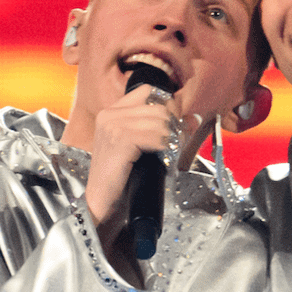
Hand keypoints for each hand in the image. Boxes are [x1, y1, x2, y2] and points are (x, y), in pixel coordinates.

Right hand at [86, 85, 187, 228]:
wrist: (100, 199)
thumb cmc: (118, 175)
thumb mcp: (136, 145)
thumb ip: (156, 128)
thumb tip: (191, 120)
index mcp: (112, 112)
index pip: (148, 91)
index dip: (167, 104)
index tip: (174, 121)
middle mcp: (110, 115)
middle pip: (158, 107)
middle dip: (173, 124)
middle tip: (175, 142)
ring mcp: (113, 127)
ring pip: (159, 121)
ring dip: (170, 138)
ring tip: (168, 152)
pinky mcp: (120, 141)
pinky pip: (155, 137)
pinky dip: (163, 147)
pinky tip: (160, 157)